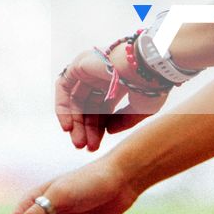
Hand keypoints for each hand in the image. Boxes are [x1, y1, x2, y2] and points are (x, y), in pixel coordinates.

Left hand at [55, 37, 168, 151]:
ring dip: (75, 123)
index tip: (96, 146)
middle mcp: (103, 75)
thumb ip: (125, 120)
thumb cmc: (150, 85)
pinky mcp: (79, 65)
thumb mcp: (141, 108)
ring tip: (79, 143)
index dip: (98, 128)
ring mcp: (90, 69)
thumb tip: (109, 131)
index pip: (103, 108)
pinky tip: (68, 127)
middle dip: (86, 129)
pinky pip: (63, 88)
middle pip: (88, 107)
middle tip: (85, 148)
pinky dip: (63, 107)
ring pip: (76, 100)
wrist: (146, 66)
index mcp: (119, 82)